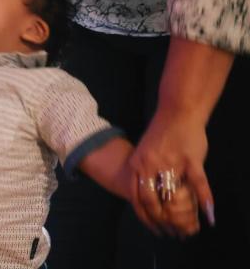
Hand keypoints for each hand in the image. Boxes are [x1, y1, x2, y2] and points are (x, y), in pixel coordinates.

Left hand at [128, 108, 214, 235]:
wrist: (178, 112)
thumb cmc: (162, 134)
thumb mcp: (144, 152)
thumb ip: (143, 172)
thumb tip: (143, 194)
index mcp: (137, 164)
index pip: (136, 197)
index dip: (145, 216)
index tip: (153, 228)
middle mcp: (150, 165)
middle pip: (152, 201)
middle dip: (160, 221)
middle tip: (170, 233)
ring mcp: (170, 162)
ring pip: (173, 195)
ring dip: (181, 215)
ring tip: (188, 228)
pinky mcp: (190, 159)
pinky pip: (198, 184)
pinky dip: (205, 200)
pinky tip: (209, 214)